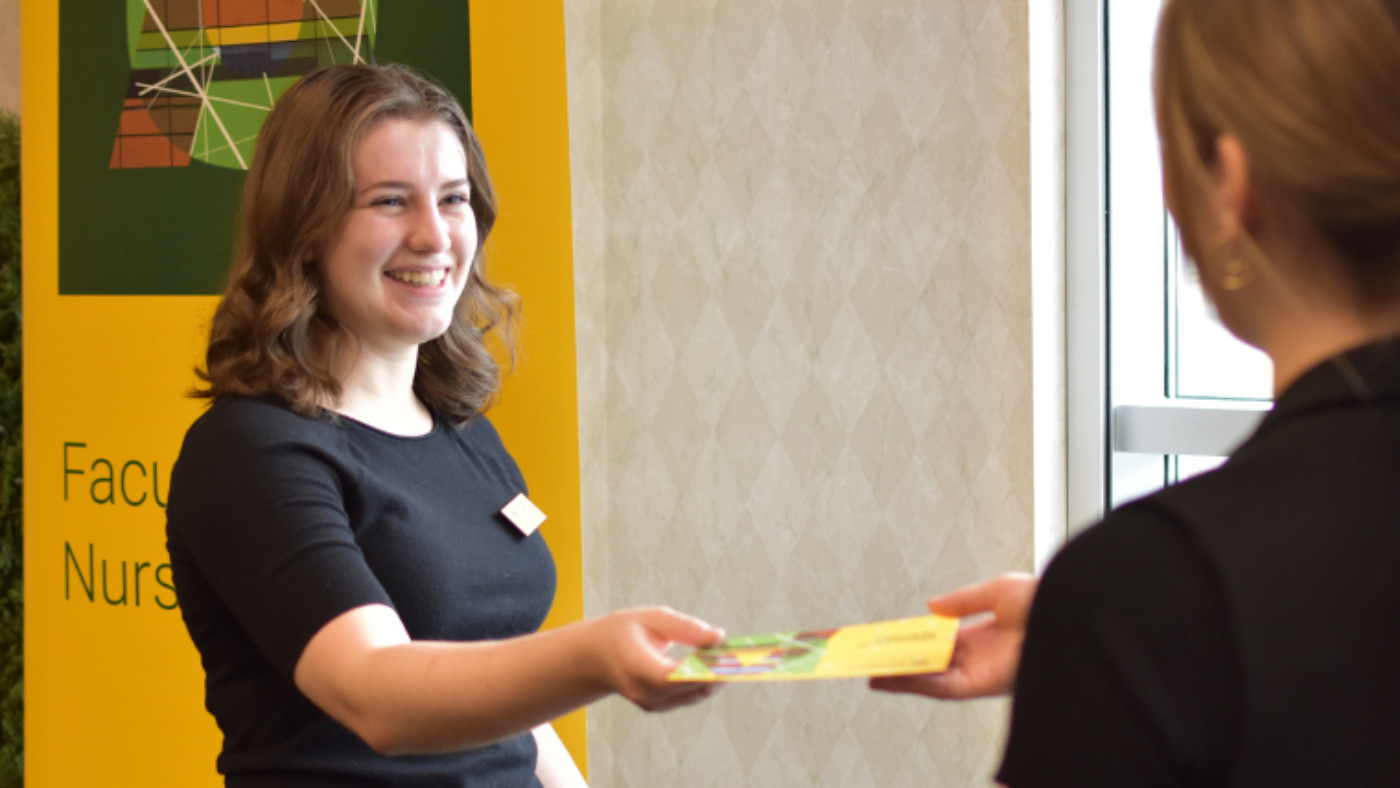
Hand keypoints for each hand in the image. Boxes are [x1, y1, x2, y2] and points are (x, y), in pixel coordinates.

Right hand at [589, 606, 725, 711]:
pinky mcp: (658, 707)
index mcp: (635, 666)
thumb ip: (685, 627)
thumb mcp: (651, 617)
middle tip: (742, 653)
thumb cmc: (622, 631)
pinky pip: (689, 696)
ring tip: (733, 656)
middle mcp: (643, 691)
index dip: (702, 669)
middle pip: (690, 688)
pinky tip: (716, 665)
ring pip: (695, 694)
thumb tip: (719, 637)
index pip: (672, 676)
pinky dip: (704, 681)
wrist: (594, 657)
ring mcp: (651, 703)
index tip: (727, 657)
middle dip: (719, 671)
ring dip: (716, 676)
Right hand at [870, 572, 1036, 699]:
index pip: (942, 643)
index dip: (915, 642)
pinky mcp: (982, 685)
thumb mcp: (997, 590)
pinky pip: (941, 687)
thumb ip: (962, 600)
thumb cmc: (1048, 600)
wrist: (1073, 614)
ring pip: (931, 679)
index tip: (891, 640)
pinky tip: (893, 677)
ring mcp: (981, 673)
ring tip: (871, 672)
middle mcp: (982, 658)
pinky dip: (915, 683)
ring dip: (900, 677)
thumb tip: (933, 605)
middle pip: (932, 664)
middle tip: (872, 660)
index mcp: (986, 636)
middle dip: (901, 663)